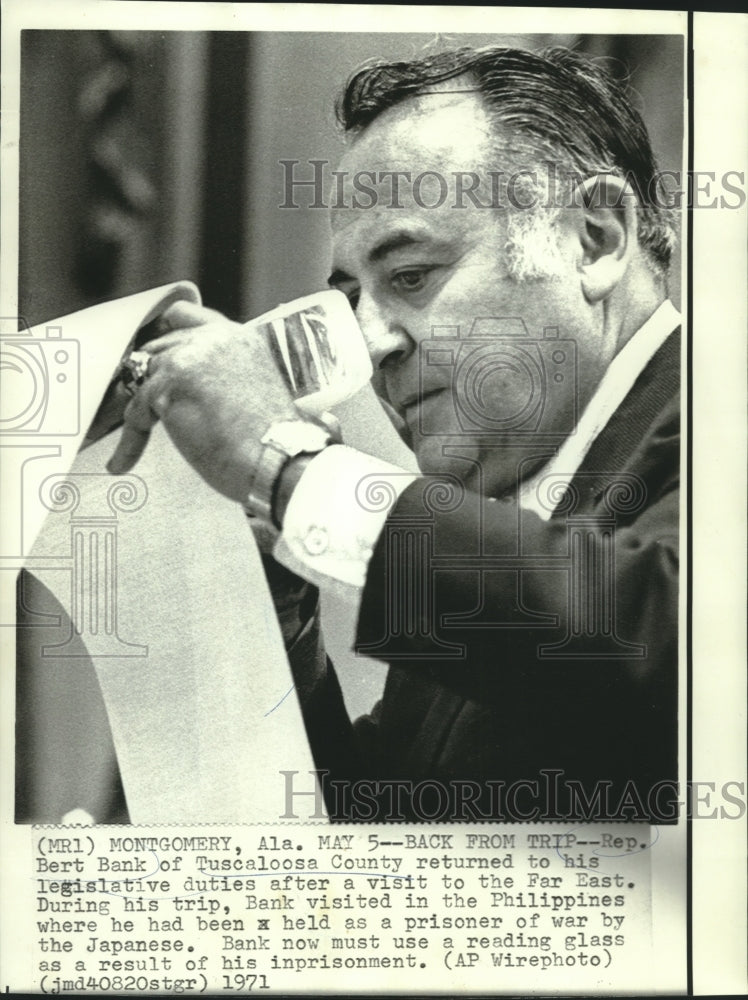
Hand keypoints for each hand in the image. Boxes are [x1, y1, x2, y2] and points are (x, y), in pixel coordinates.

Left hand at [106, 302, 297, 502]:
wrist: (281, 460)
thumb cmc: (273, 442)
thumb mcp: (253, 389)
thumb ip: (221, 375)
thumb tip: (186, 388)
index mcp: (239, 337)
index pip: (186, 316)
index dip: (163, 333)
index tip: (150, 354)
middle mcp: (214, 339)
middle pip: (157, 348)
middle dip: (146, 379)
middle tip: (137, 408)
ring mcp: (190, 358)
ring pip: (142, 377)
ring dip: (138, 410)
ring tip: (134, 441)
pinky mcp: (170, 385)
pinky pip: (136, 410)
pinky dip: (130, 438)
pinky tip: (124, 461)